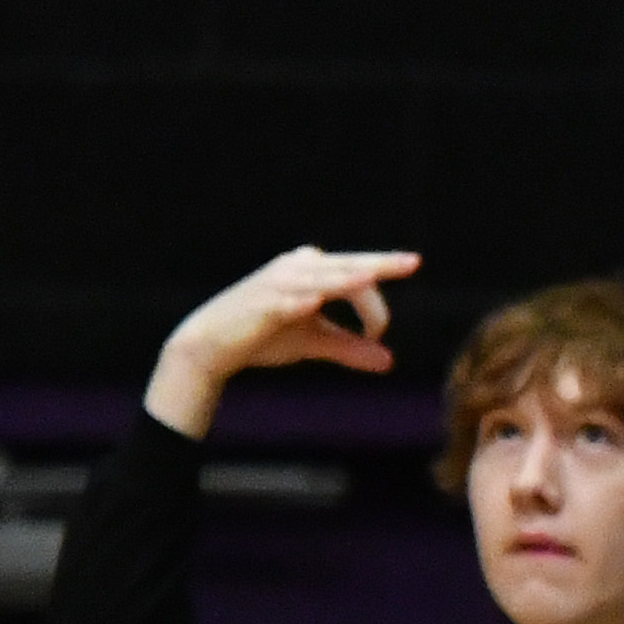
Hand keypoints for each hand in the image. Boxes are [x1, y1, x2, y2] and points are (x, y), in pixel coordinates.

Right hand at [143, 246, 422, 439]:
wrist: (211, 344)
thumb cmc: (264, 336)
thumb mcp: (314, 342)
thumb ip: (350, 348)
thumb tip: (389, 361)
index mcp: (311, 271)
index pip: (358, 280)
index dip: (376, 310)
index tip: (377, 335)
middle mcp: (295, 269)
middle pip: (345, 266)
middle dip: (379, 265)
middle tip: (412, 262)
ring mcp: (276, 284)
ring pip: (319, 280)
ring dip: (344, 280)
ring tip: (369, 277)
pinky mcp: (260, 305)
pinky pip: (283, 302)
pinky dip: (299, 302)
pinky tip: (313, 302)